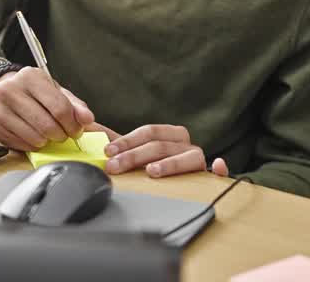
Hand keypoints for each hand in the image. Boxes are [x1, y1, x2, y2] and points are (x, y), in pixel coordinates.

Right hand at [0, 67, 94, 150]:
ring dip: (47, 141)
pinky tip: (33, 136)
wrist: (3, 93)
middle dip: (61, 135)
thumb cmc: (33, 93)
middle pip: (48, 125)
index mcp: (30, 77)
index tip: (76, 130)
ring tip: (47, 134)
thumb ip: (75, 106)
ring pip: (35, 138)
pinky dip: (33, 146)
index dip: (73, 124)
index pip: (60, 107)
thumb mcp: (56, 92)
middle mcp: (10, 90)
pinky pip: (23, 146)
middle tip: (63, 134)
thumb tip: (87, 119)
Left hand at [99, 123, 230, 178]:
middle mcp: (185, 144)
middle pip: (161, 145)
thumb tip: (88, 130)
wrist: (185, 180)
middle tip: (115, 166)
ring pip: (186, 157)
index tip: (108, 152)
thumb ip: (119, 144)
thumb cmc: (156, 164)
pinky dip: (220, 169)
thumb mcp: (137, 151)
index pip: (149, 132)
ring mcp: (198, 159)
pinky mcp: (211, 175)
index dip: (128, 141)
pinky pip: (219, 171)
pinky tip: (217, 167)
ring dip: (169, 164)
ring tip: (151, 171)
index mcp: (170, 134)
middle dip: (135, 155)